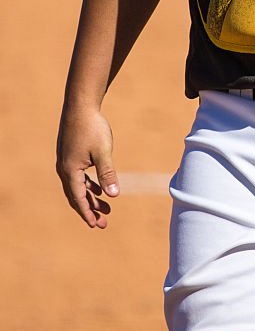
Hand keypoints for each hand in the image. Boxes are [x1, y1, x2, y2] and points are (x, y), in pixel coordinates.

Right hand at [56, 106, 119, 228]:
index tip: (96, 225)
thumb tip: (114, 195)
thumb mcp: (103, 152)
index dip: (88, 213)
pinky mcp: (71, 154)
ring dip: (91, 198)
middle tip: (103, 223)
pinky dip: (88, 185)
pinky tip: (99, 188)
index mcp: (70, 170)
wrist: (80, 105)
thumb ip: (108, 174)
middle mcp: (65, 168)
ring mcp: (67, 161)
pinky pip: (79, 176)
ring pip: (78, 186)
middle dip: (90, 210)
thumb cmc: (92, 127)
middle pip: (77, 195)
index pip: (78, 199)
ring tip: (106, 207)